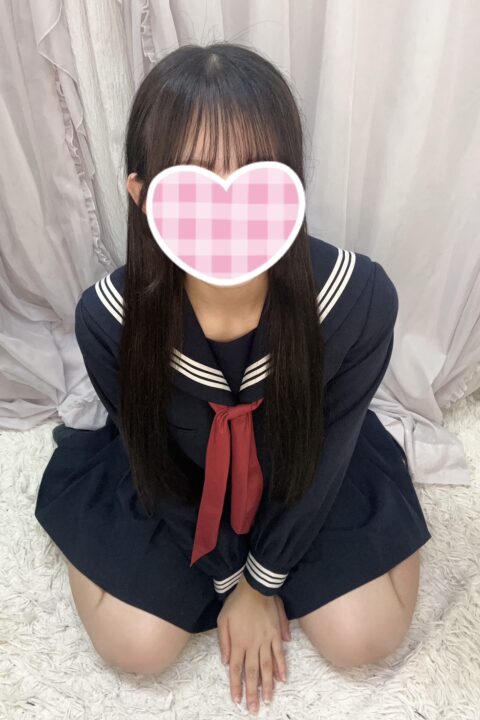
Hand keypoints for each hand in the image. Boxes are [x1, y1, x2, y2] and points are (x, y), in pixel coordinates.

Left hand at [217, 575, 288, 712]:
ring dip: (268, 685)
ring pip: (266, 667)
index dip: (236, 686)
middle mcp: (252, 644)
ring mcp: (266, 640)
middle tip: (254, 709)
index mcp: (238, 642)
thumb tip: (226, 661)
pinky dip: (281, 667)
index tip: (237, 700)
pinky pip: (279, 654)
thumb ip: (224, 642)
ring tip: (268, 700)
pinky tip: (282, 679)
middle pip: (252, 673)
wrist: (255, 588)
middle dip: (252, 693)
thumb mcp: (222, 620)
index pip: (236, 669)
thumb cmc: (236, 603)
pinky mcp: (276, 635)